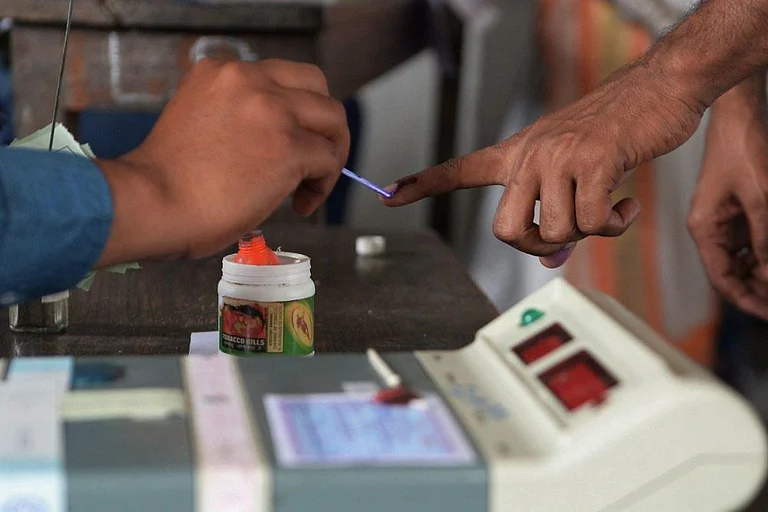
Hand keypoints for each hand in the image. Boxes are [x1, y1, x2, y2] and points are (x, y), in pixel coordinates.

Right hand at [96, 58, 349, 264]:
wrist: (152, 203)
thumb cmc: (167, 182)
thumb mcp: (199, 122)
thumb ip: (236, 117)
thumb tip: (272, 141)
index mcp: (221, 72)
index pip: (281, 78)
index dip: (294, 112)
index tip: (288, 141)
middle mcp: (249, 80)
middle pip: (317, 87)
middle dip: (323, 125)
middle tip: (316, 158)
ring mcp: (272, 110)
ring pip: (332, 120)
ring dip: (330, 154)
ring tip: (311, 185)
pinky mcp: (289, 146)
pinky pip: (328, 160)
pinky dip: (323, 184)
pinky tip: (302, 203)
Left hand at [383, 59, 704, 266]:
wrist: (657, 88)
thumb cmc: (613, 130)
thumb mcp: (575, 172)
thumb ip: (557, 215)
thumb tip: (551, 262)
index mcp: (518, 154)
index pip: (459, 171)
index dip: (422, 185)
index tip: (388, 195)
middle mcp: (530, 156)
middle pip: (504, 230)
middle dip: (534, 246)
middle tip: (562, 236)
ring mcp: (559, 157)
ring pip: (552, 231)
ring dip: (585, 233)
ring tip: (607, 208)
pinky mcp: (594, 161)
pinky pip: (592, 222)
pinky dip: (614, 226)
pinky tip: (626, 205)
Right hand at [687, 81, 767, 319]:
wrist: (740, 112)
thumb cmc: (741, 146)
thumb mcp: (760, 197)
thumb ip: (765, 240)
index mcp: (703, 227)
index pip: (723, 279)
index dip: (748, 300)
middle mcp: (710, 227)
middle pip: (734, 272)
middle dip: (760, 287)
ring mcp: (725, 217)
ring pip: (746, 258)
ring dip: (765, 268)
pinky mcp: (740, 207)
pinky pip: (753, 239)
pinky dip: (765, 250)